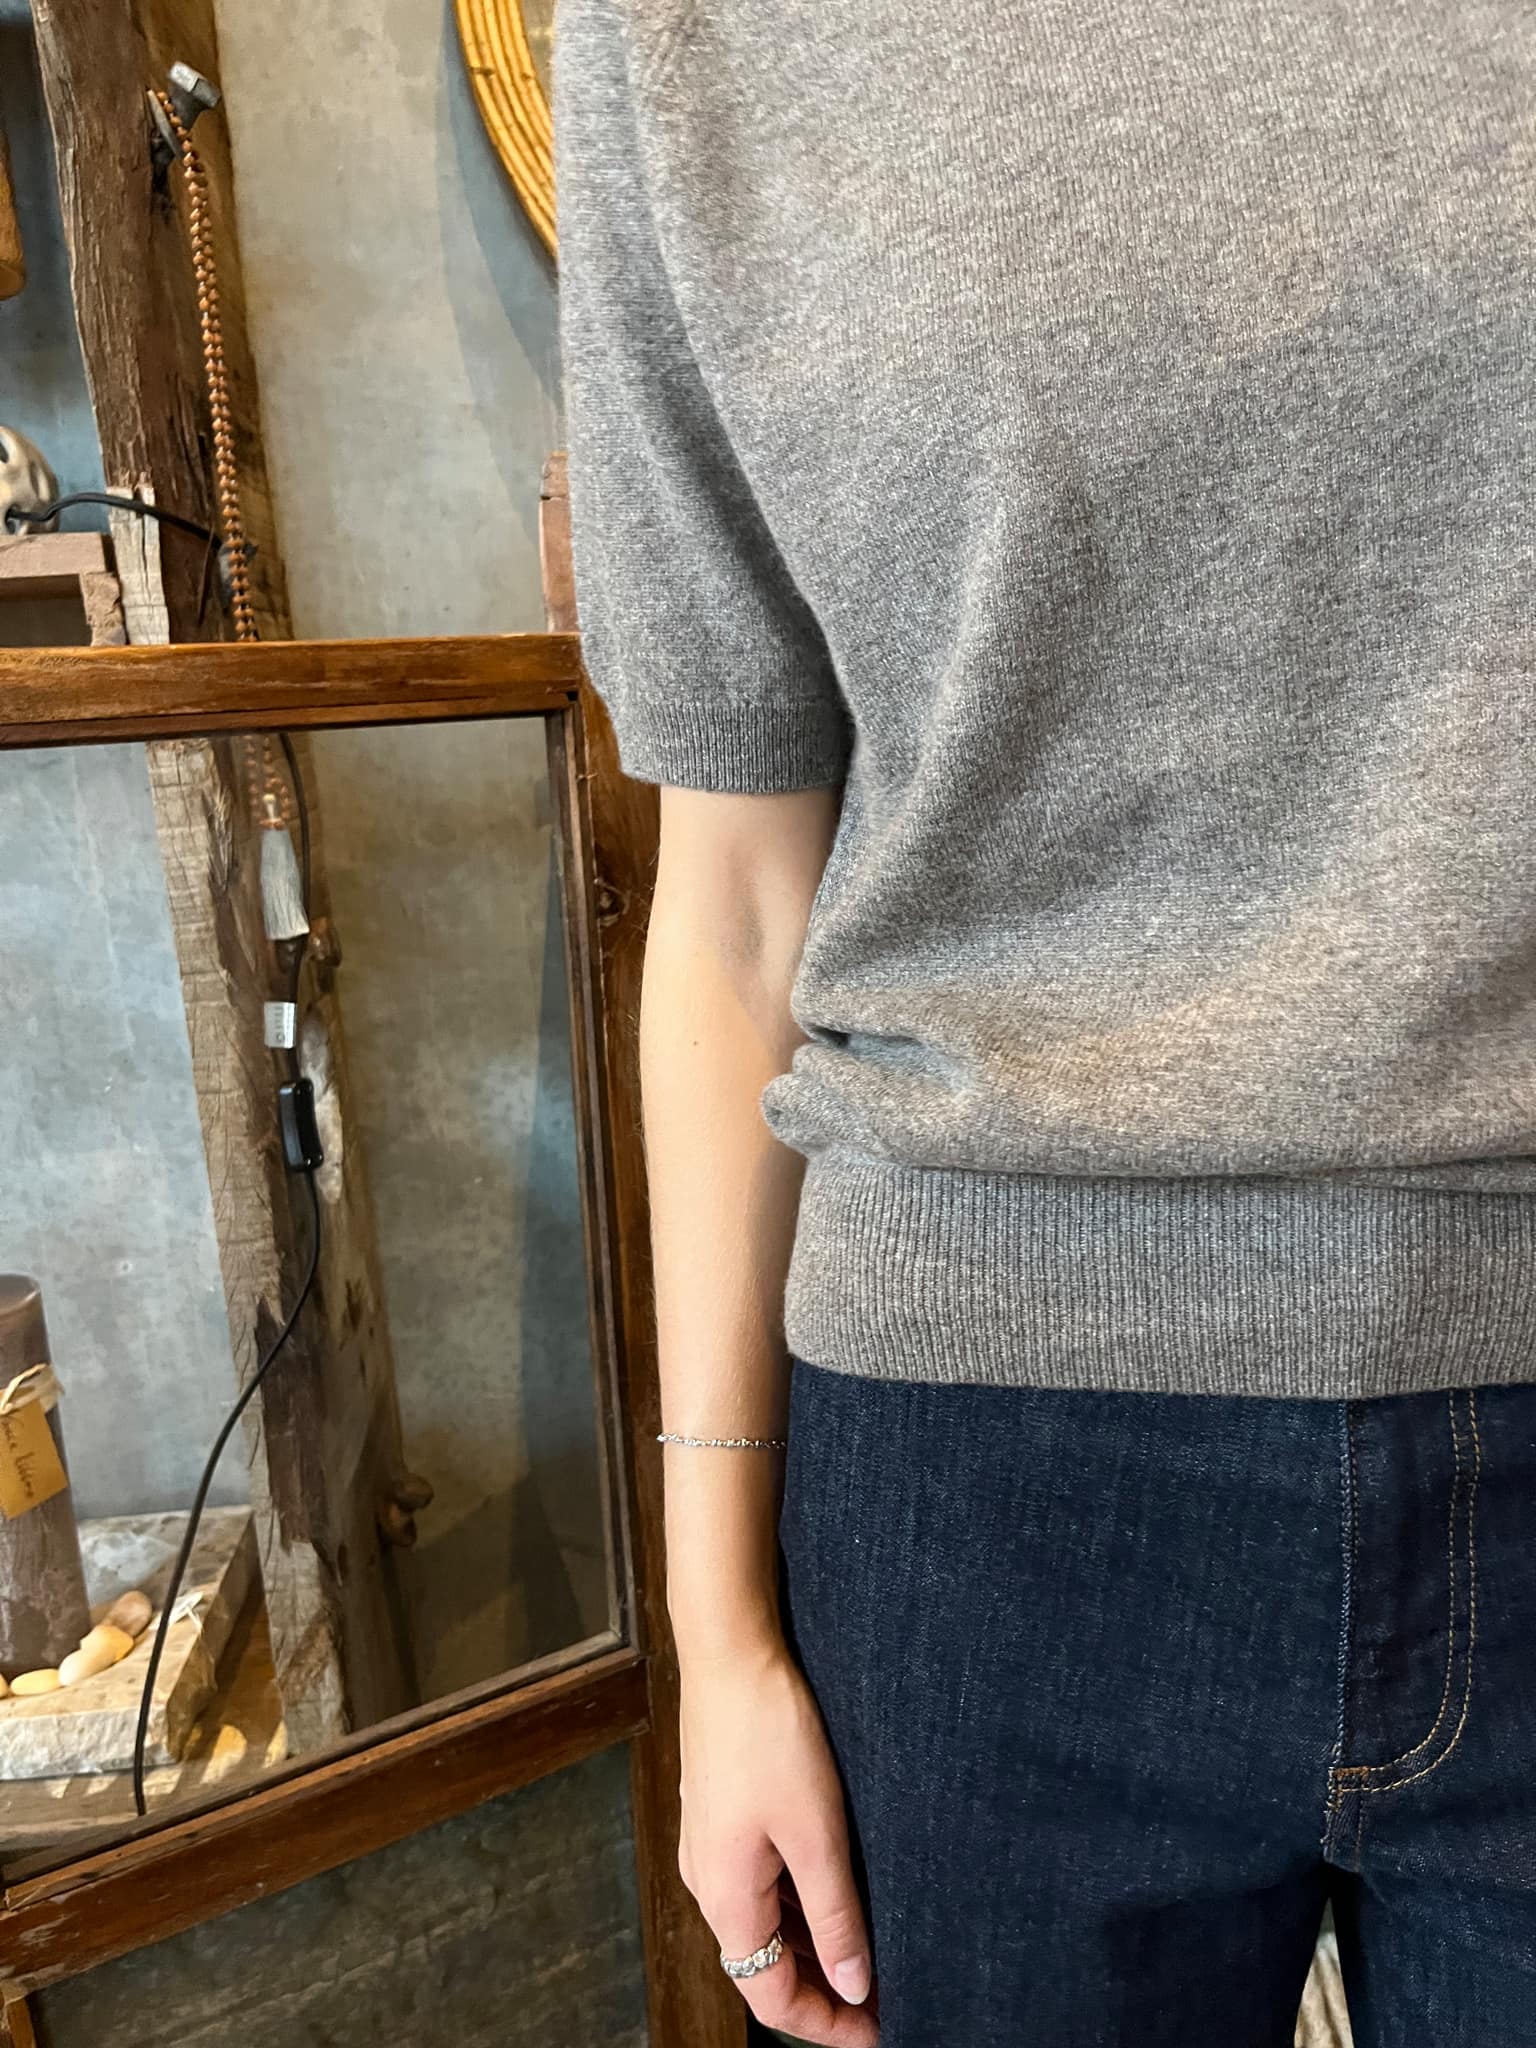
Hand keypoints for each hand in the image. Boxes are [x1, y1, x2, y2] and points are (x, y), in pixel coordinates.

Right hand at [677, 1639, 878, 2044]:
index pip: (771, 1999)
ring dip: (811, 1945)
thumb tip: (854, 1987)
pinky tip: (834, 1884)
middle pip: (763, 1966)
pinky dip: (795, 1903)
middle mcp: (706, 1882)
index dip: (827, 2026)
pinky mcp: (718, 1813)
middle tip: (886, 1992)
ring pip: (761, 1923)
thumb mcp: (816, 1833)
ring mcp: (708, 1846)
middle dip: (824, 1990)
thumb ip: (835, 1916)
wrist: (728, 1652)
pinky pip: (756, 1883)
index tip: (880, 2030)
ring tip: (870, 1944)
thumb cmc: (769, 1734)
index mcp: (725, 1898)